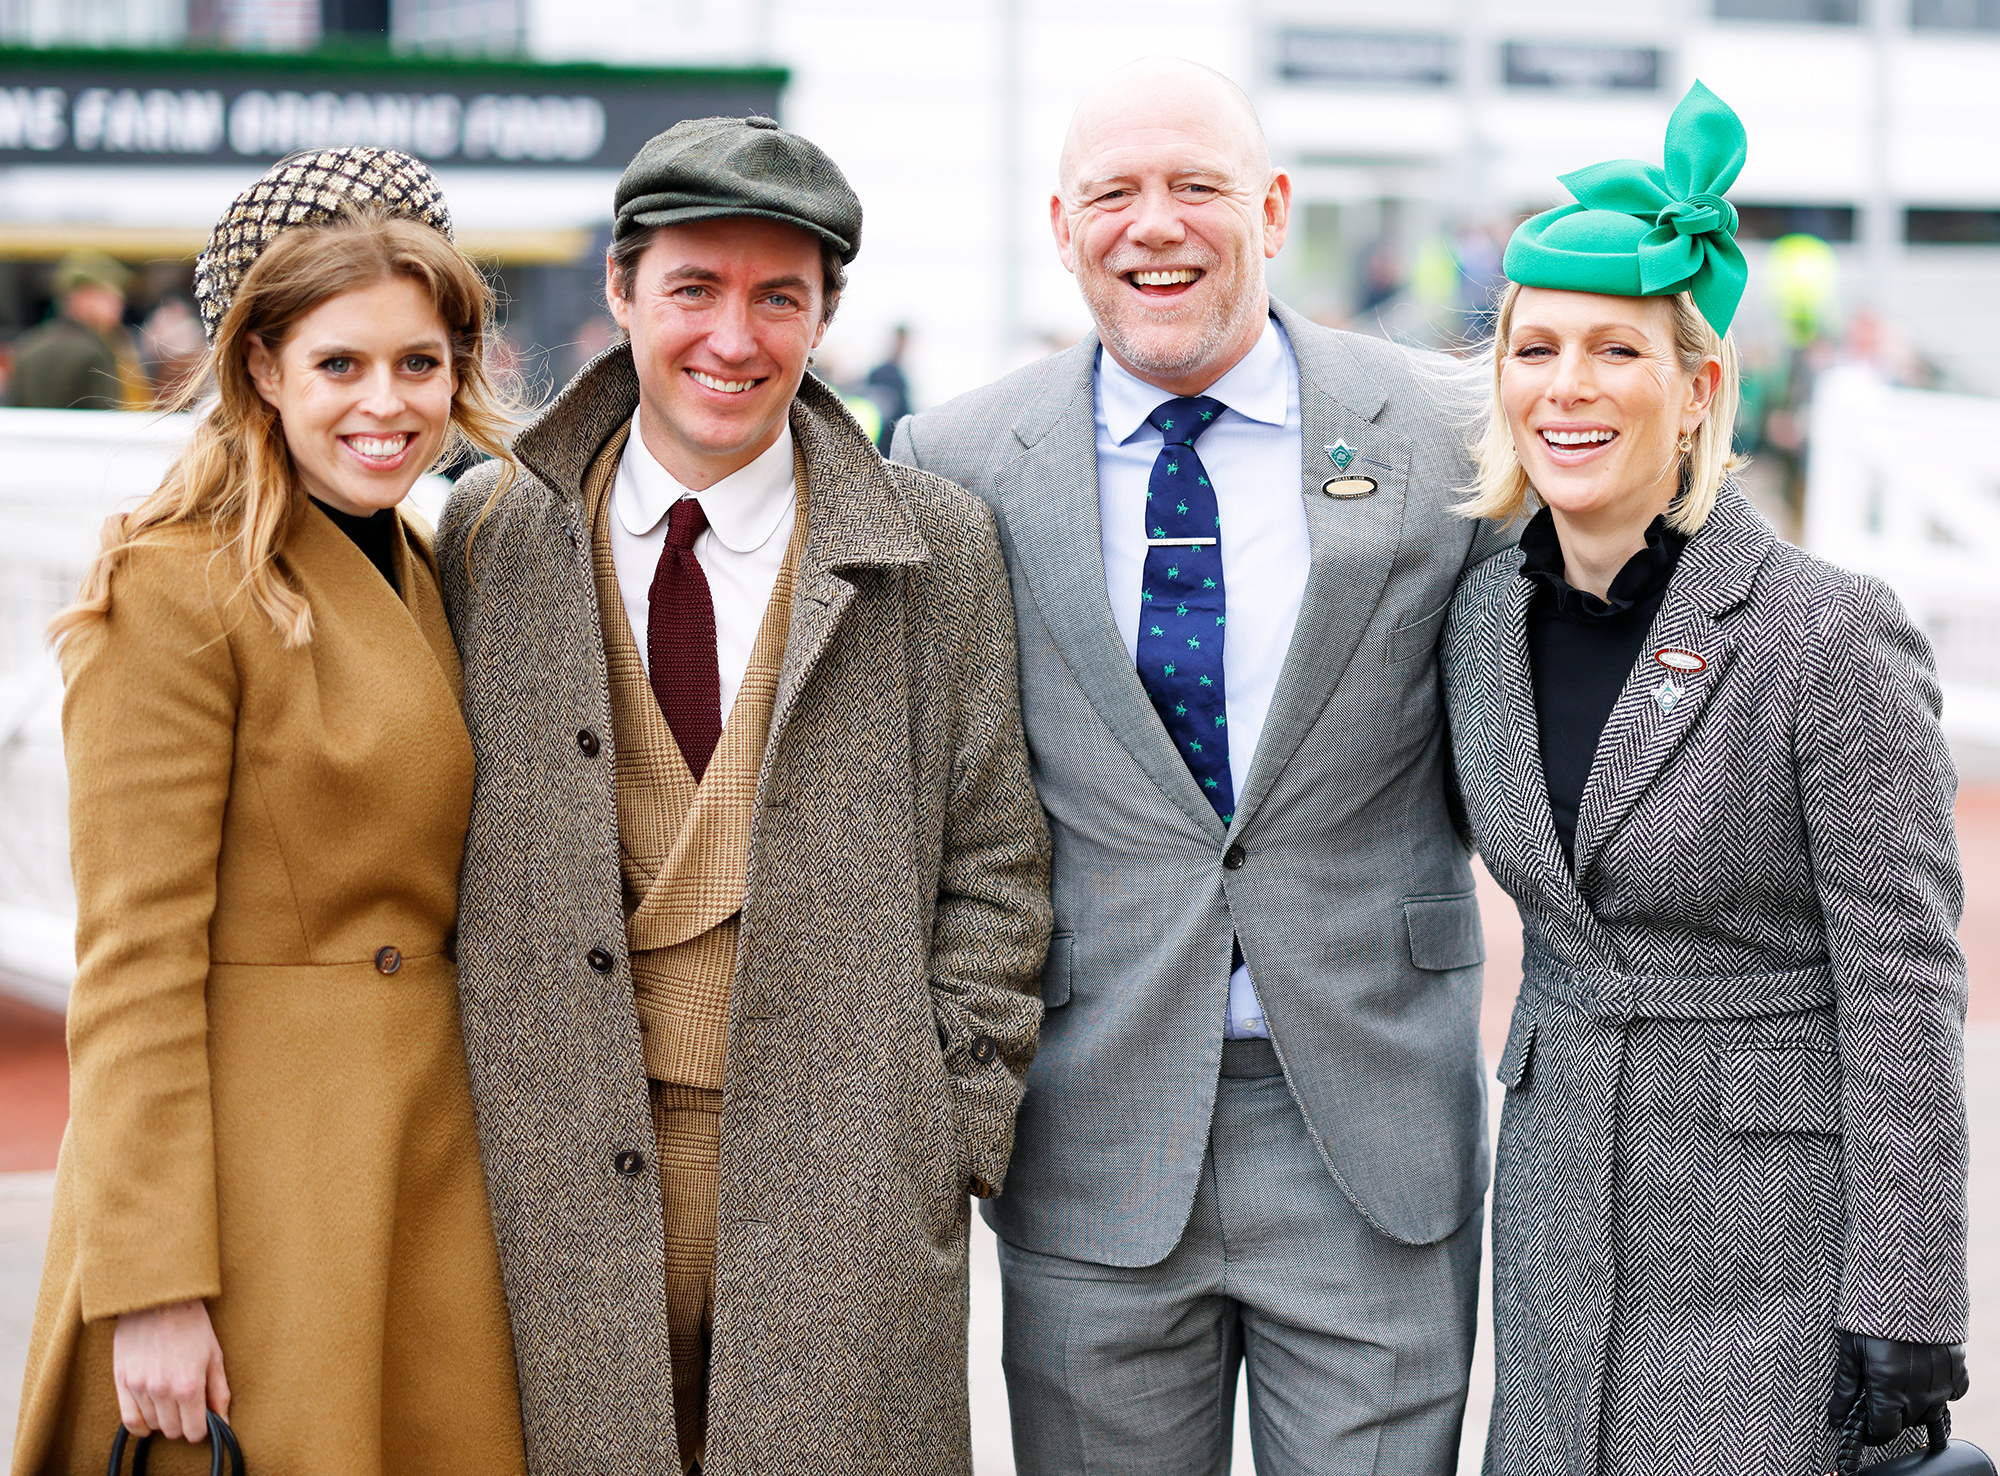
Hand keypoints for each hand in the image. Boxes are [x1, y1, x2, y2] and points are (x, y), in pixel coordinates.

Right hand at [111, 1299, 228, 1441]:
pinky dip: (141, 1425)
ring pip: (152, 1425)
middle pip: (173, 1431)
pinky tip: (150, 1416)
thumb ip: (219, 1392)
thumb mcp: (214, 1355)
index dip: (202, 1429)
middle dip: (183, 1424)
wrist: (158, 1298)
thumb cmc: (191, 1323)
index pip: (194, 1431)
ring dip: (163, 1420)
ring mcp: (139, 1387)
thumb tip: (223, 1421)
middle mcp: (162, 1391)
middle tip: (188, 1409)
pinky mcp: (121, 1382)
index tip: (203, 1421)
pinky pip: (129, 1420)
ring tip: (171, 1401)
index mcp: (189, 1385)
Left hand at [1828, 1330, 1967, 1444]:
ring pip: (1930, 1413)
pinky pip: (1952, 1394)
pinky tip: (1924, 1376)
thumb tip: (1835, 1417)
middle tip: (1878, 1395)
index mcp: (1889, 1390)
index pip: (1884, 1431)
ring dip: (1914, 1406)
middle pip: (1906, 1423)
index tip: (1865, 1426)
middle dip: (1890, 1416)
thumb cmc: (1872, 1317)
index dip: (1872, 1432)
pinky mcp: (1957, 1371)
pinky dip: (1939, 1392)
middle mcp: (1919, 1393)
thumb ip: (1845, 1388)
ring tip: (1899, 1384)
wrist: (1908, 1287)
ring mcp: (1942, 1384)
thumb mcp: (1850, 1350)